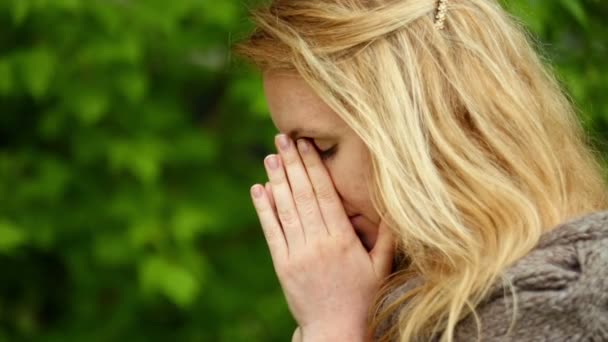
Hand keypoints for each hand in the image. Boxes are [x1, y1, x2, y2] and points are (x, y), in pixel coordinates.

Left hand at [250, 134, 394, 340]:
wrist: (335, 331)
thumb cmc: (362, 299)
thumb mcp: (381, 268)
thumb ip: (386, 236)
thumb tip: (392, 206)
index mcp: (342, 239)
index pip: (325, 194)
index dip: (314, 167)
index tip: (306, 145)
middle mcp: (317, 242)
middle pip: (303, 195)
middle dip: (293, 164)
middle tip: (282, 138)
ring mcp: (297, 253)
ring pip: (285, 209)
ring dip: (277, 180)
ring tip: (271, 156)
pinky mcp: (282, 265)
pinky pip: (271, 232)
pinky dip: (264, 209)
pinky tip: (259, 189)